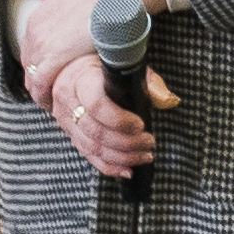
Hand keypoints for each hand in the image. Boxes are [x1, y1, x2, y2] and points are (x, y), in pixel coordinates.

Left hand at [17, 0, 121, 97]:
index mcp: (37, 18)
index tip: (50, 73)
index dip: (39, 64)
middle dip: (39, 80)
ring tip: (57, 102)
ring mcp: (42, 48)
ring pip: (33, 79)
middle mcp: (34, 34)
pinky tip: (57, 105)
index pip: (30, 49)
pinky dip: (47, 97)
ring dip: (43, 92)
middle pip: (29, 66)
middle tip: (54, 92)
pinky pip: (42, 86)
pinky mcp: (54, 60)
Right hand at [44, 47, 169, 178]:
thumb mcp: (123, 63)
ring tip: (146, 155)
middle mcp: (68, 102)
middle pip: (95, 131)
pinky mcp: (71, 134)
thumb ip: (147, 80)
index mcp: (81, 80)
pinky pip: (88, 155)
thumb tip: (167, 99)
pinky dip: (109, 166)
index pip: (96, 105)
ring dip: (122, 157)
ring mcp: (66, 121)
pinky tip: (128, 170)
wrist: (69, 68)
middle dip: (126, 142)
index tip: (141, 124)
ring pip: (91, 147)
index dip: (119, 119)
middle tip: (150, 142)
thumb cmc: (103, 65)